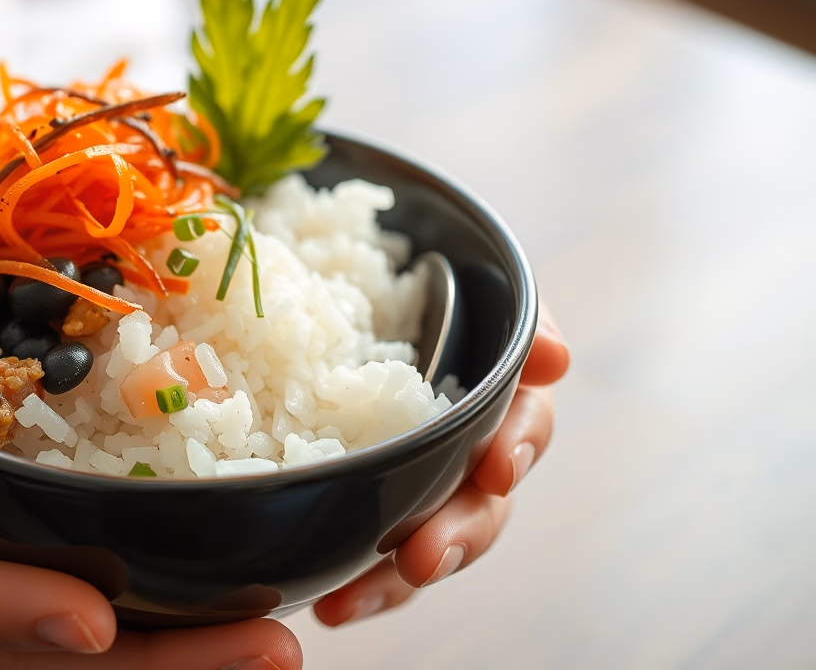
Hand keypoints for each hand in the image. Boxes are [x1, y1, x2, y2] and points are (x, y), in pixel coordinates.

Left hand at [312, 306, 569, 625]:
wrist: (368, 277)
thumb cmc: (441, 279)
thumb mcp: (487, 283)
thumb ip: (524, 319)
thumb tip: (555, 361)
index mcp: (504, 398)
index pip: (525, 430)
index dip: (514, 450)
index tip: (496, 470)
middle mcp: (472, 449)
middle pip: (480, 507)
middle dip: (455, 537)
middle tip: (422, 560)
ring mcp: (426, 480)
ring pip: (426, 541)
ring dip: (393, 581)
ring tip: (348, 602)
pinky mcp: (374, 498)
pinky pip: (373, 551)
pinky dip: (355, 579)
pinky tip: (324, 603)